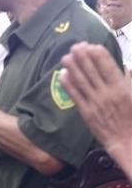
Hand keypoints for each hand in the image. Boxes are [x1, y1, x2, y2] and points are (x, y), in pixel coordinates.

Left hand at [60, 43, 131, 167]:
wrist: (128, 142)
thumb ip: (131, 81)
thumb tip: (127, 66)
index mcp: (122, 88)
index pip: (108, 66)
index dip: (98, 54)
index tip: (91, 45)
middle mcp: (107, 94)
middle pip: (91, 71)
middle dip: (82, 57)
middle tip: (75, 46)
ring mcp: (95, 103)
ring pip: (81, 81)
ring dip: (72, 67)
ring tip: (66, 56)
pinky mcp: (86, 113)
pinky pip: (75, 96)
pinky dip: (68, 84)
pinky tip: (62, 75)